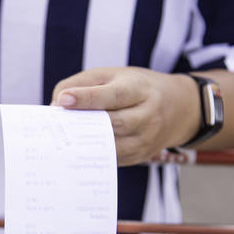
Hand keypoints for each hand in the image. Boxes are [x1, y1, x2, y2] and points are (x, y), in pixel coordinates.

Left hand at [51, 67, 198, 165]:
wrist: (178, 108)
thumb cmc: (134, 87)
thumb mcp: (112, 75)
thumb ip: (82, 84)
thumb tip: (57, 106)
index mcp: (140, 89)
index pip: (113, 95)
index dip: (87, 98)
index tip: (63, 100)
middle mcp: (147, 116)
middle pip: (113, 124)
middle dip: (82, 125)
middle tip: (55, 125)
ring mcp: (146, 140)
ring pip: (112, 146)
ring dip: (84, 144)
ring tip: (60, 139)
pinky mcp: (140, 156)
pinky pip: (112, 158)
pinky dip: (91, 155)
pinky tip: (73, 150)